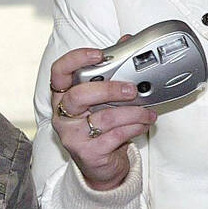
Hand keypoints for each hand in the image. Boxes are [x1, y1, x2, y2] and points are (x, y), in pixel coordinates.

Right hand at [49, 44, 155, 190]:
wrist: (101, 167)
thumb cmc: (100, 128)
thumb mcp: (102, 99)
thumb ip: (110, 72)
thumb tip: (125, 42)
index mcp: (63, 96)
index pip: (59, 71)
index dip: (76, 60)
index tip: (98, 55)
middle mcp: (62, 115)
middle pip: (79, 95)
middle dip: (110, 89)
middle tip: (132, 90)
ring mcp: (72, 135)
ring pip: (104, 117)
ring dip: (133, 113)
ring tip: (148, 112)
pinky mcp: (87, 153)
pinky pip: (114, 135)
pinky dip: (134, 128)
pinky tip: (143, 125)